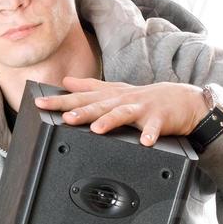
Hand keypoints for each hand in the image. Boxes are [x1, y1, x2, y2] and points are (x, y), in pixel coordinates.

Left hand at [34, 76, 206, 145]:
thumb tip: (66, 81)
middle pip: (98, 105)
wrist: (182, 100)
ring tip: (97, 129)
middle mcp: (123, 100)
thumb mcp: (116, 90)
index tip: (39, 104)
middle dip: (81, 111)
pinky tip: (145, 142)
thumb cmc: (146, 98)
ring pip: (123, 114)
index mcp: (111, 96)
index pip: (81, 97)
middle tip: (64, 118)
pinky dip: (151, 135)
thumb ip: (90, 86)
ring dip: (110, 121)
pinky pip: (154, 128)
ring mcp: (141, 108)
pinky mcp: (159, 119)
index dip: (60, 101)